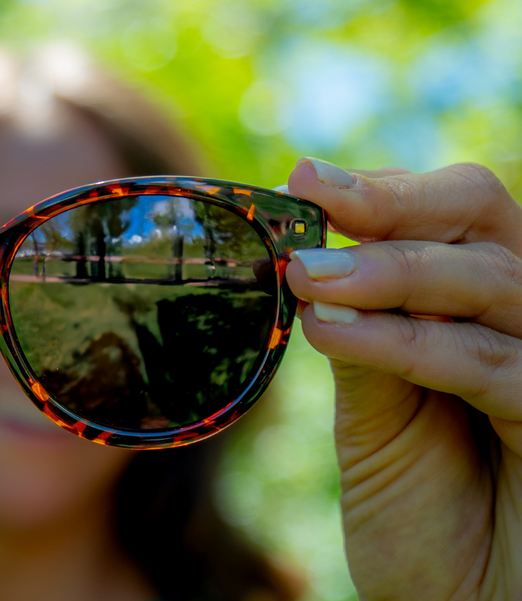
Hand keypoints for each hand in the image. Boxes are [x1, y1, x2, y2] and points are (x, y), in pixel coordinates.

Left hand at [284, 158, 521, 599]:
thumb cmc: (421, 514)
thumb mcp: (375, 421)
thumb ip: (363, 345)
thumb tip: (312, 266)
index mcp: (476, 307)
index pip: (449, 212)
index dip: (381, 190)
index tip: (300, 183)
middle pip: (483, 216)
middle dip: (392, 203)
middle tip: (311, 195)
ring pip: (487, 280)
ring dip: (389, 271)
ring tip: (307, 277)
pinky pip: (491, 364)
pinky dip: (409, 343)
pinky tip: (335, 333)